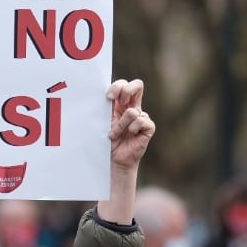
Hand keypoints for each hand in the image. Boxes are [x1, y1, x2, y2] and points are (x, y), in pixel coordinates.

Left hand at [98, 79, 153, 225]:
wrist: (113, 161)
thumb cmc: (104, 142)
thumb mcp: (102, 123)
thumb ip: (103, 109)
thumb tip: (98, 95)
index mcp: (121, 104)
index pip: (125, 85)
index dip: (119, 86)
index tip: (108, 97)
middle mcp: (133, 108)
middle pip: (137, 85)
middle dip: (126, 91)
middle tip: (118, 103)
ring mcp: (142, 117)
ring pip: (133, 111)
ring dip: (120, 125)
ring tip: (115, 135)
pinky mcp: (148, 128)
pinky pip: (141, 121)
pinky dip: (131, 129)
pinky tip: (129, 137)